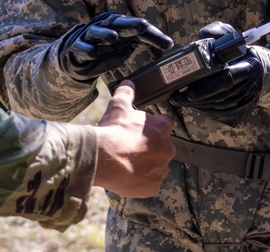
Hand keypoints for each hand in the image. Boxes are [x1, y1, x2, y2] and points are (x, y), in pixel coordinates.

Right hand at [58, 12, 173, 80]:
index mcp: (118, 22)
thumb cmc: (108, 46)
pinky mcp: (77, 48)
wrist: (78, 55)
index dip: (151, 34)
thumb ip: (147, 40)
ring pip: (96, 32)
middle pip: (117, 23)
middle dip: (129, 24)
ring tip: (114, 37)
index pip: (137, 27)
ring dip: (104, 34)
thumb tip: (170, 43)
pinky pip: (81, 47)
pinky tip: (93, 52)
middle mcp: (104, 26)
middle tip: (143, 26)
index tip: (166, 43)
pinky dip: (87, 49)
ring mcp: (89, 36)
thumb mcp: (128, 42)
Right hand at [93, 81, 174, 196]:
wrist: (103, 158)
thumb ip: (126, 92)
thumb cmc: (112, 132)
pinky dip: (141, 181)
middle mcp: (166, 149)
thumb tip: (128, 83)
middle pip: (162, 147)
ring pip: (156, 166)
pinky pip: (150, 183)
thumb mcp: (118, 106)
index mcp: (161, 128)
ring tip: (127, 162)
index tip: (144, 130)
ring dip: (146, 164)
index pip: (166, 123)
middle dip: (150, 147)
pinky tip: (128, 175)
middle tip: (132, 147)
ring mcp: (161, 169)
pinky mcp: (154, 186)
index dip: (155, 126)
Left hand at [169, 22, 264, 126]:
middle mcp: (249, 88)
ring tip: (178, 99)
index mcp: (248, 68)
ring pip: (216, 108)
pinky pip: (218, 114)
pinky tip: (191, 103)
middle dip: (195, 98)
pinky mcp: (240, 113)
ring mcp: (245, 103)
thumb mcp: (233, 36)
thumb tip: (202, 35)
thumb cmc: (241, 52)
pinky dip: (203, 109)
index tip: (189, 92)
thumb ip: (218, 32)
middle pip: (218, 97)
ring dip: (196, 105)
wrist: (260, 72)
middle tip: (174, 96)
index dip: (207, 87)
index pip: (227, 79)